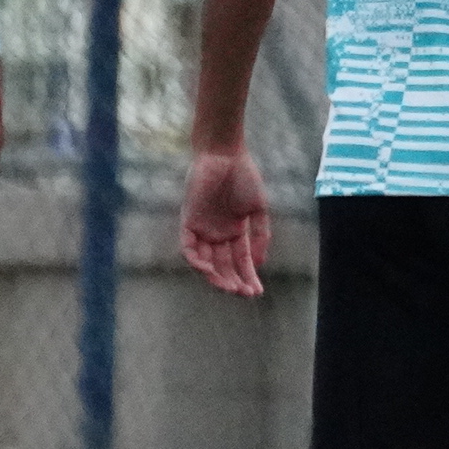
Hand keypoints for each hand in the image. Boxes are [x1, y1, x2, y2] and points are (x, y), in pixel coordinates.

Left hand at [180, 141, 272, 295]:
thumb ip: (259, 235)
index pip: (240, 261)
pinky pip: (188, 249)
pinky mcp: (188, 222)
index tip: (257, 291)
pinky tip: (209, 270)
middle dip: (234, 281)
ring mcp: (202, 229)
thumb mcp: (258, 209)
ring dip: (216, 277)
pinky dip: (196, 262)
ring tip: (230, 287)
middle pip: (223, 266)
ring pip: (205, 263)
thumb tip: (258, 263)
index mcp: (235, 231)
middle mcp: (217, 234)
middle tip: (244, 293)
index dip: (248, 277)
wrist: (225, 154)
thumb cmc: (244, 177)